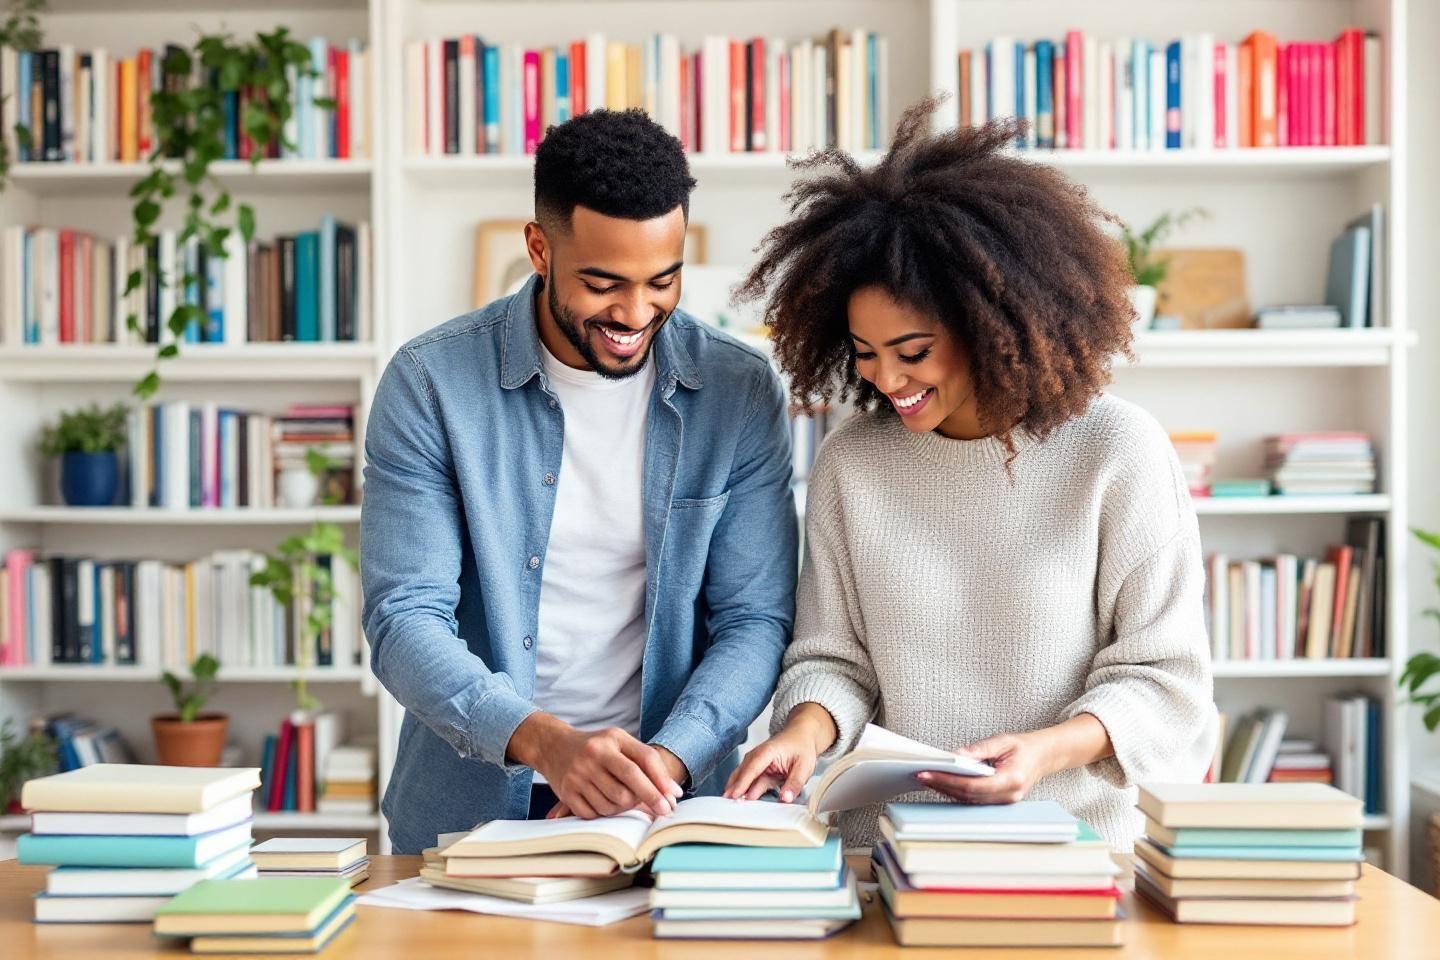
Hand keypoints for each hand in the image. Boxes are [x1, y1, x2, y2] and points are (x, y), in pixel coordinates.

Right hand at [550, 746, 685, 819]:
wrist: (553, 745)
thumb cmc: (597, 745)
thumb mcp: (620, 741)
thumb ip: (647, 761)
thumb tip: (673, 793)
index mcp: (610, 740)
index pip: (641, 763)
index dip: (660, 783)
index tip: (673, 800)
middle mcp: (592, 756)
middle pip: (627, 790)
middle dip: (647, 802)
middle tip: (661, 809)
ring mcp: (577, 776)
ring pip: (612, 806)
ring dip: (625, 808)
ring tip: (627, 798)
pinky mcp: (567, 793)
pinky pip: (594, 814)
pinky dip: (605, 813)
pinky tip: (607, 802)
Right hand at [724, 704, 835, 802]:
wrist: (801, 735)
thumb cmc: (801, 747)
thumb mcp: (804, 766)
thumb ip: (795, 783)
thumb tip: (786, 798)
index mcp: (768, 752)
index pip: (752, 769)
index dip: (742, 783)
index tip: (734, 795)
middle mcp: (758, 755)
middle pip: (742, 772)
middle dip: (733, 787)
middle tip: (725, 803)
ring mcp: (756, 762)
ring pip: (743, 777)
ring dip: (735, 788)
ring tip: (728, 803)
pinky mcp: (758, 770)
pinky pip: (750, 781)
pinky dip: (744, 789)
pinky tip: (739, 799)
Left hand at [916, 730, 1054, 804]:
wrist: (1043, 756)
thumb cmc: (1025, 748)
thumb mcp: (1002, 741)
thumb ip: (979, 749)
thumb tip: (956, 755)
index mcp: (1011, 779)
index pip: (973, 785)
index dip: (948, 781)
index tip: (929, 773)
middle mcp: (1008, 795)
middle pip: (968, 795)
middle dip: (942, 786)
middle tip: (922, 775)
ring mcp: (1004, 802)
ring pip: (969, 800)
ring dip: (946, 791)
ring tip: (927, 779)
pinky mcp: (998, 802)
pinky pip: (974, 799)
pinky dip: (956, 792)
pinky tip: (942, 784)